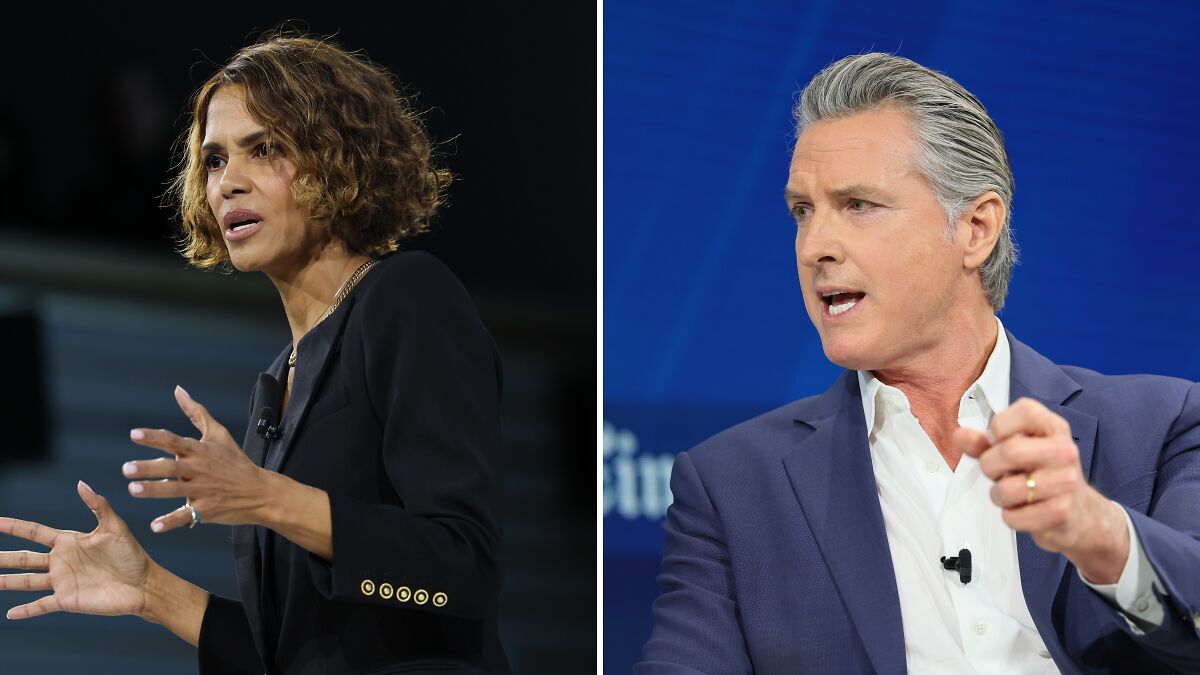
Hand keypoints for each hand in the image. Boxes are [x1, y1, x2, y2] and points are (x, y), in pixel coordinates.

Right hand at [0, 481, 152, 619]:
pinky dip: (26, 610)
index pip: (34, 532)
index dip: (14, 526)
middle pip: (23, 558)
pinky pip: (41, 605)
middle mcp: (61, 561)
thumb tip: (80, 483)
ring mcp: (63, 581)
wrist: (144, 584)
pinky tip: (10, 614)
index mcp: (69, 542)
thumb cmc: (132, 555)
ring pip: (26, 581)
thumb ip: (98, 505)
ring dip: (6, 582)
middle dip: (2, 557)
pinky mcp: (68, 599)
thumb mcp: (115, 527)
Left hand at [125, 385, 269, 531]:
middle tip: (127, 469)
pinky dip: (171, 521)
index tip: (134, 435)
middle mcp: (199, 469)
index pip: (174, 441)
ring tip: (133, 490)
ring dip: (154, 491)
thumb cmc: (236, 461)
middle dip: (149, 468)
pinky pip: (186, 517)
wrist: (260, 491)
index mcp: (200, 450)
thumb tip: (178, 390)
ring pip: (175, 490)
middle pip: (171, 467)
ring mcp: (203, 490)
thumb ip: (196, 412)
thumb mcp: (219, 434)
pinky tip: (155, 526)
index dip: (154, 438)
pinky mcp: (206, 510)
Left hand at [954, 397, 1128, 582]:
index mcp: (1052, 427)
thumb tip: (960, 435)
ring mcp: (1066, 482)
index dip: (999, 427)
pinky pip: (1014, 517)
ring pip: (1007, 489)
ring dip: (999, 495)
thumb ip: (983, 442)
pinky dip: (1010, 516)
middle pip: (1009, 451)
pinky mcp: (1061, 512)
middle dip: (989, 466)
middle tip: (997, 472)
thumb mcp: (1013, 450)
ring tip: (1012, 493)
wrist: (1079, 512)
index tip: (996, 441)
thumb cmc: (1040, 474)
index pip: (1025, 411)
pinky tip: (1024, 510)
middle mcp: (1064, 450)